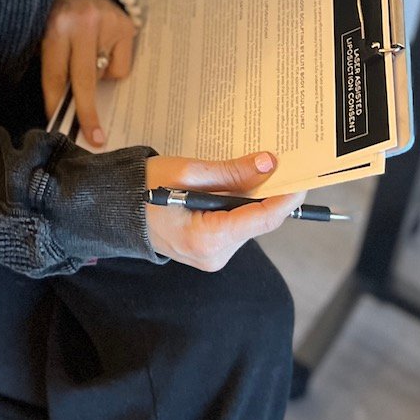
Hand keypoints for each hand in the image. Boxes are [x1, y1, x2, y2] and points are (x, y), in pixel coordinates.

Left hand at [41, 0, 136, 145]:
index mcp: (56, 28)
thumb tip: (63, 106)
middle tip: (94, 138)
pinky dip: (113, 67)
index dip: (56, 103)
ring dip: (98, 79)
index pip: (55, 74)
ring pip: (106, 75)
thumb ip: (55, 64)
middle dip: (86, 112)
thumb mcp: (48, 33)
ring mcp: (107, 25)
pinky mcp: (127, 27)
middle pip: (84, 80)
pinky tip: (105, 49)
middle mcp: (82, 25)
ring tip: (90, 56)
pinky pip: (122, 67)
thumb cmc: (61, 15)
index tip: (58, 124)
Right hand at [144, 151, 306, 270]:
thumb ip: (231, 172)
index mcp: (207, 239)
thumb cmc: (144, 188)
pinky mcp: (211, 252)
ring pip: (249, 223)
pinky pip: (236, 226)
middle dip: (269, 192)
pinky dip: (239, 206)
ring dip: (252, 197)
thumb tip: (269, 164)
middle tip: (278, 162)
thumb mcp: (187, 172)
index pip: (262, 219)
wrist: (117, 209)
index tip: (303, 176)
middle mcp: (214, 256)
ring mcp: (213, 258)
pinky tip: (231, 186)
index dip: (287, 197)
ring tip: (247, 169)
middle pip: (258, 221)